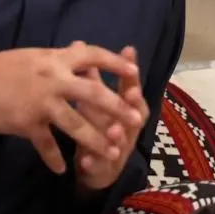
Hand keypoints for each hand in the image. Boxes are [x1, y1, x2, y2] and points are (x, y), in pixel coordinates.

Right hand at [0, 43, 139, 174]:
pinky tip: (63, 170)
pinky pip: (46, 145)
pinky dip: (54, 159)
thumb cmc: (0, 67)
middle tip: (134, 120)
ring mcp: (41, 103)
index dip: (115, 63)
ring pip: (75, 124)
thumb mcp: (34, 55)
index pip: (92, 56)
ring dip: (94, 141)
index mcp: (56, 59)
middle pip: (93, 94)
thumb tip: (80, 50)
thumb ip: (58, 58)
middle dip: (116, 108)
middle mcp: (53, 79)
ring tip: (110, 153)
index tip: (134, 71)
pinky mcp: (27, 124)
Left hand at [73, 44, 149, 191]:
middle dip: (132, 104)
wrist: (93, 165)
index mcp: (126, 108)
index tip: (128, 53)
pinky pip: (100, 166)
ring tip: (113, 130)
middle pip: (134, 113)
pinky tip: (85, 160)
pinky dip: (94, 162)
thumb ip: (88, 74)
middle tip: (131, 94)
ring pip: (121, 141)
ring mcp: (119, 150)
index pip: (131, 86)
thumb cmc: (94, 123)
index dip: (131, 71)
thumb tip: (80, 43)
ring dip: (118, 134)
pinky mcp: (104, 169)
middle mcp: (128, 127)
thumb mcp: (90, 98)